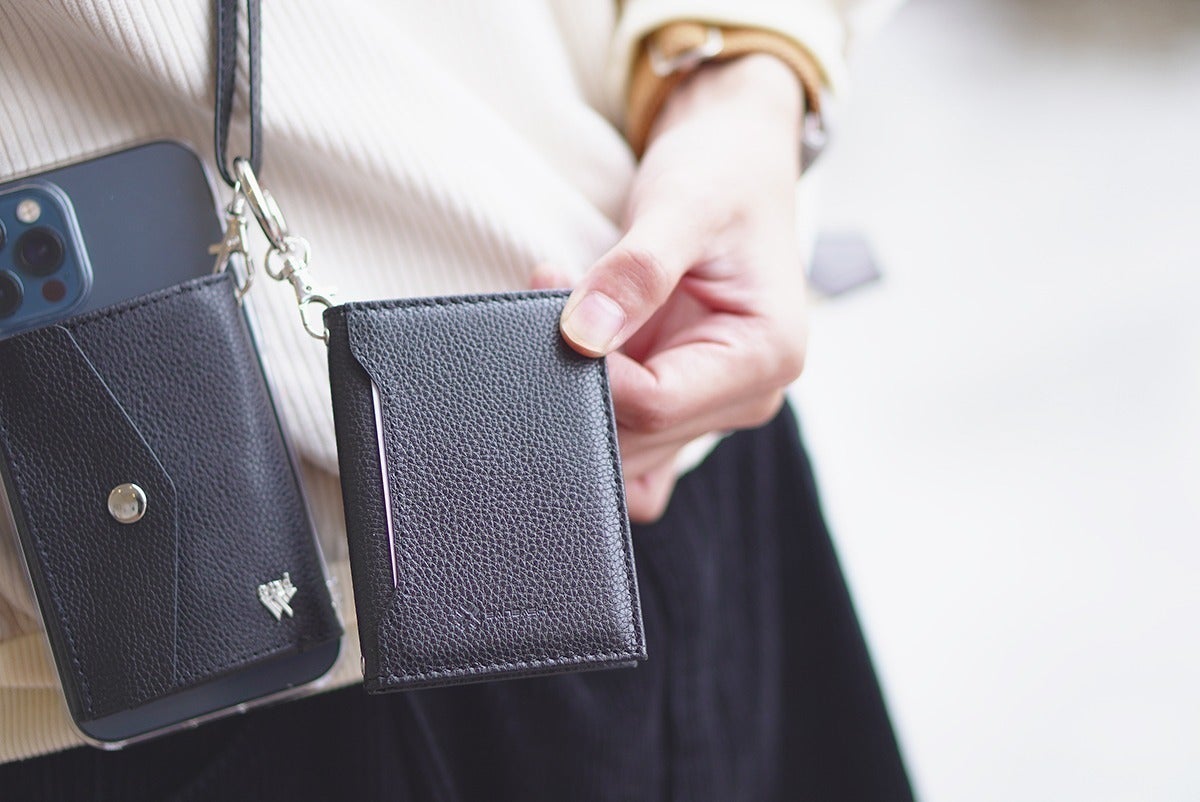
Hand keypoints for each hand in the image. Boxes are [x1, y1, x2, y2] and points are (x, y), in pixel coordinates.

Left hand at [544, 55, 808, 521]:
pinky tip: (574, 354)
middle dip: (581, 382)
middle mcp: (748, 393)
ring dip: (580, 391)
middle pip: (639, 436)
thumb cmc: (721, 175)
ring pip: (627, 444)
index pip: (657, 404)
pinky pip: (630, 434)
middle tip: (548, 304)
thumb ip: (636, 272)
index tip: (555, 309)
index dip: (593, 371)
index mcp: (766, 355)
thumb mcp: (681, 206)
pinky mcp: (683, 394)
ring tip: (565, 316)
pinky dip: (592, 406)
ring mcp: (714, 402)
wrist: (737, 160)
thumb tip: (584, 334)